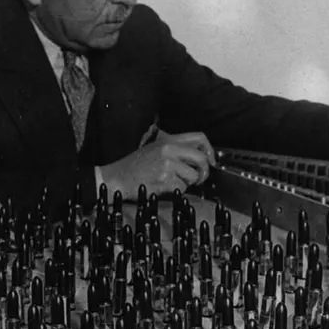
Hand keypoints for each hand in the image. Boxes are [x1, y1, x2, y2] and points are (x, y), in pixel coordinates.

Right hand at [99, 130, 213, 199]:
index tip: (211, 161)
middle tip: (199, 178)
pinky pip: (182, 187)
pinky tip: (164, 186)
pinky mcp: (164, 179)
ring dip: (186, 183)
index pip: (200, 138)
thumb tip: (199, 157)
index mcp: (168, 140)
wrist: (117, 176)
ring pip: (192, 176)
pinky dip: (176, 190)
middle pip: (201, 159)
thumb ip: (176, 150)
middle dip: (204, 172)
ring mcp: (167, 164)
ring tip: (172, 181)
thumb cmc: (135, 166)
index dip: (210, 151)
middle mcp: (169, 150)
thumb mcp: (154, 148)